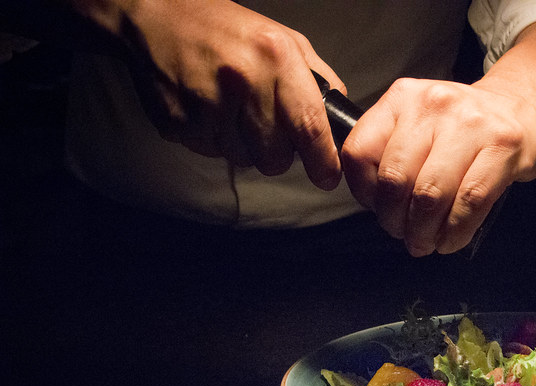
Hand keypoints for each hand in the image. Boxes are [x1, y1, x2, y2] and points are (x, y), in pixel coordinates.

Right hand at [123, 0, 343, 188]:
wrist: (156, 16)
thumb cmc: (227, 30)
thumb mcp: (285, 40)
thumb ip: (317, 80)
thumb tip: (338, 123)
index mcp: (275, 58)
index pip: (309, 127)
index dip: (322, 162)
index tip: (327, 177)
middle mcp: (242, 80)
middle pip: (276, 157)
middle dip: (278, 153)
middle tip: (266, 127)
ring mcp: (206, 103)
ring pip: (244, 160)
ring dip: (244, 145)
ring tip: (231, 109)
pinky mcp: (178, 121)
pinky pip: (211, 153)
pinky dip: (214, 139)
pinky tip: (207, 109)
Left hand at [341, 78, 535, 255]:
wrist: (522, 107)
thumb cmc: (465, 127)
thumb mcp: (419, 124)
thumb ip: (392, 153)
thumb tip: (378, 207)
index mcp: (402, 98)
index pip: (360, 153)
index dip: (365, 193)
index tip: (379, 209)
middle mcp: (433, 105)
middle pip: (396, 180)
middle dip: (396, 222)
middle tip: (406, 235)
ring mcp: (470, 124)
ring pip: (430, 195)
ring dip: (425, 232)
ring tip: (428, 242)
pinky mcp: (502, 147)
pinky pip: (469, 202)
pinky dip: (456, 231)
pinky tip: (452, 239)